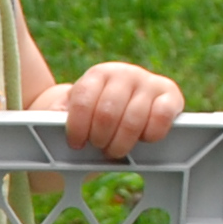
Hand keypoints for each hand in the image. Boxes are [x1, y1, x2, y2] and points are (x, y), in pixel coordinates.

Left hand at [42, 63, 184, 159]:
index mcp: (98, 74)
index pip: (83, 101)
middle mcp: (124, 73)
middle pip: (107, 114)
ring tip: (115, 150)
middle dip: (100, 139)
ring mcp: (149, 82)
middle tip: (99, 147)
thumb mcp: (71, 111)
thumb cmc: (95, 113)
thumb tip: (51, 122)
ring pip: (133, 120)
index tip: (76, 144)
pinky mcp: (171, 96)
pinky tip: (142, 140)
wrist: (124, 105)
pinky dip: (151, 134)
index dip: (77, 128)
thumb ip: (60, 115)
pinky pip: (162, 117)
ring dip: (121, 143)